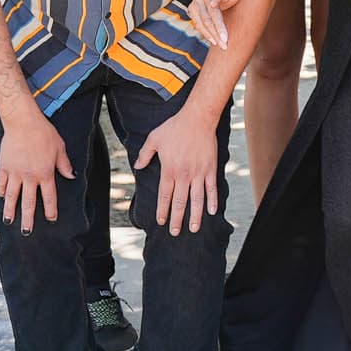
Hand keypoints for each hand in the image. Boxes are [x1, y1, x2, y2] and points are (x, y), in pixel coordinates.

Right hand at [0, 109, 73, 232]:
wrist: (23, 121)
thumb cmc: (44, 132)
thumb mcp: (59, 147)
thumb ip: (64, 164)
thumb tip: (71, 175)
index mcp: (45, 173)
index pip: (49, 197)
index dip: (51, 210)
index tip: (51, 220)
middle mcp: (29, 177)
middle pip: (29, 202)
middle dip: (28, 219)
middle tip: (27, 232)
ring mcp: (15, 173)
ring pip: (12, 196)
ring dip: (10, 210)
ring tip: (9, 221)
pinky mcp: (4, 166)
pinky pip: (1, 182)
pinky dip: (0, 191)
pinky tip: (1, 197)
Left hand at [135, 104, 221, 233]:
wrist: (198, 118)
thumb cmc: (175, 127)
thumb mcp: (154, 138)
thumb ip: (145, 154)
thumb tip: (138, 166)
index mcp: (169, 169)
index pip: (164, 196)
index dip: (162, 210)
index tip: (160, 221)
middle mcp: (184, 175)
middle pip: (180, 202)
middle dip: (177, 219)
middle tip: (175, 232)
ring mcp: (199, 173)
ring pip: (196, 200)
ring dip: (195, 216)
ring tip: (193, 228)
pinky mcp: (210, 168)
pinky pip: (212, 188)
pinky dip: (212, 200)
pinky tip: (212, 211)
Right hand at [190, 0, 243, 49]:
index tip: (214, 4)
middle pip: (209, 16)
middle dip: (217, 30)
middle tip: (225, 43)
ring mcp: (195, 3)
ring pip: (202, 22)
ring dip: (211, 35)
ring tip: (221, 45)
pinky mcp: (192, 10)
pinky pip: (198, 24)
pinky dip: (205, 33)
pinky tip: (214, 40)